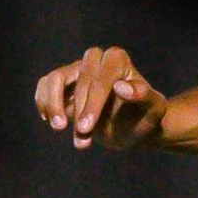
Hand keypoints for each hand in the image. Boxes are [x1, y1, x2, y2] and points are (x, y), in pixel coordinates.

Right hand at [33, 47, 168, 151]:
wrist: (134, 128)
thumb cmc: (146, 117)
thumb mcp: (153, 109)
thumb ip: (143, 95)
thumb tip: (121, 87)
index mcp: (117, 60)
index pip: (100, 78)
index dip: (92, 103)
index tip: (87, 128)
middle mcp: (96, 60)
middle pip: (78, 82)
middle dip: (79, 112)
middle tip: (83, 138)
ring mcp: (77, 70)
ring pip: (54, 79)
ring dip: (53, 105)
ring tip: (59, 127)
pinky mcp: (63, 83)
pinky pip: (45, 85)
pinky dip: (44, 102)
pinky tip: (50, 120)